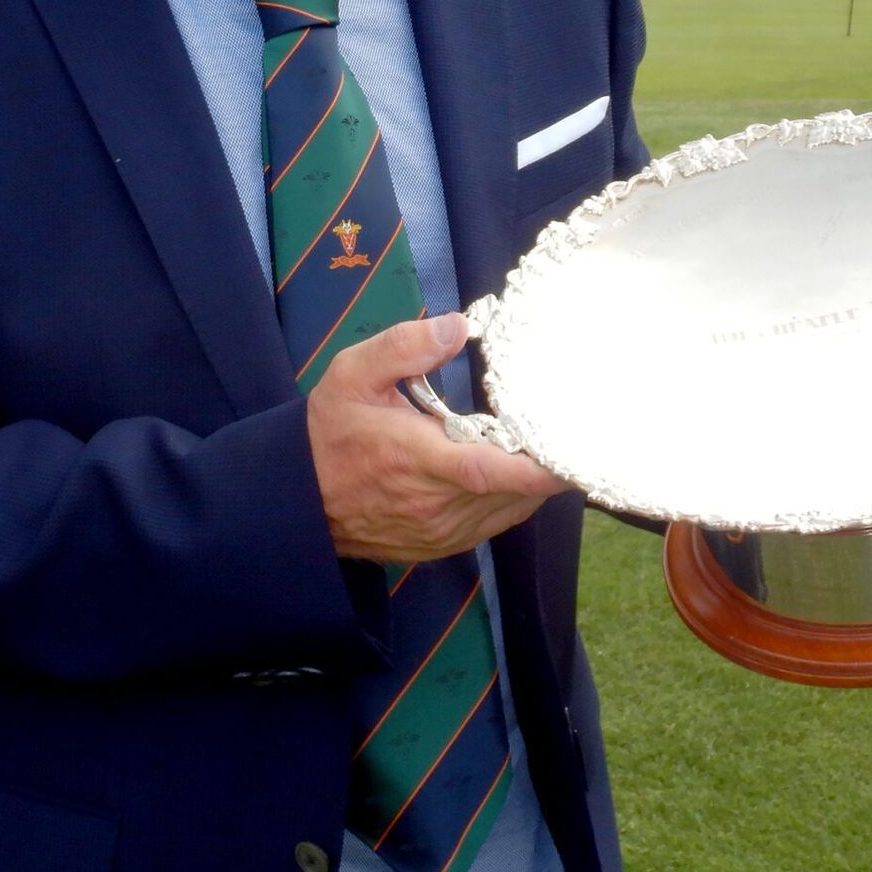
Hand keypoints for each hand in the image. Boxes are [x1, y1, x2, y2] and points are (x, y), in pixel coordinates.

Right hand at [306, 313, 566, 560]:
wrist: (298, 497)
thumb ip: (404, 346)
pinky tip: (513, 471)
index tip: (573, 451)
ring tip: (543, 444)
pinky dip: (512, 499)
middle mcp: (435, 504)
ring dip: (531, 483)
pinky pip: (493, 524)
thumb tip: (459, 325)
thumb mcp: (352, 373)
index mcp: (418, 459)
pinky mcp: (440, 546)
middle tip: (566, 426)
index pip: (489, 470)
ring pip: (509, 511)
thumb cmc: (329, 430)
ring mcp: (440, 532)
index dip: (537, 468)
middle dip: (544, 463)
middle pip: (513, 491)